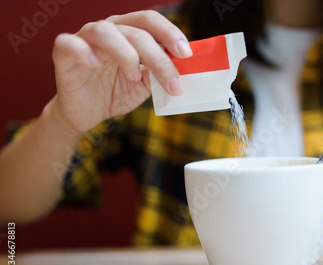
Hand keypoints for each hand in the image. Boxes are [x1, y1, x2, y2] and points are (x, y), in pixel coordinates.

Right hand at [49, 10, 191, 133]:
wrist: (87, 113)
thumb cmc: (115, 92)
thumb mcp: (144, 85)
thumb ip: (158, 74)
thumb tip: (182, 70)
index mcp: (128, 32)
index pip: (150, 21)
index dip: (170, 33)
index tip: (186, 54)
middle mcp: (107, 30)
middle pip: (136, 32)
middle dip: (159, 58)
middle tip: (173, 82)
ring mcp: (84, 40)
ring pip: (105, 32)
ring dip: (127, 55)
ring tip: (134, 77)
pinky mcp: (63, 54)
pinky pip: (68, 43)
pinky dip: (82, 51)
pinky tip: (94, 64)